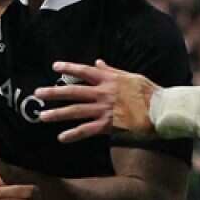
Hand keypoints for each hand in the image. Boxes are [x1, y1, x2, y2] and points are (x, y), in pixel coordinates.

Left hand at [36, 60, 160, 142]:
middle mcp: (104, 93)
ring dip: (57, 114)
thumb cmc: (149, 92)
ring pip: (76, 111)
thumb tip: (97, 61)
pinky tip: (61, 138)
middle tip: (37, 93)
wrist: (161, 110)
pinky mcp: (109, 125)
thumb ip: (111, 70)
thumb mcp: (130, 76)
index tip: (54, 66)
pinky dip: (73, 134)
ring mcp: (105, 109)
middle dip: (54, 92)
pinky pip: (87, 130)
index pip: (84, 71)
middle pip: (73, 91)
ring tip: (42, 117)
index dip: (69, 68)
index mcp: (109, 79)